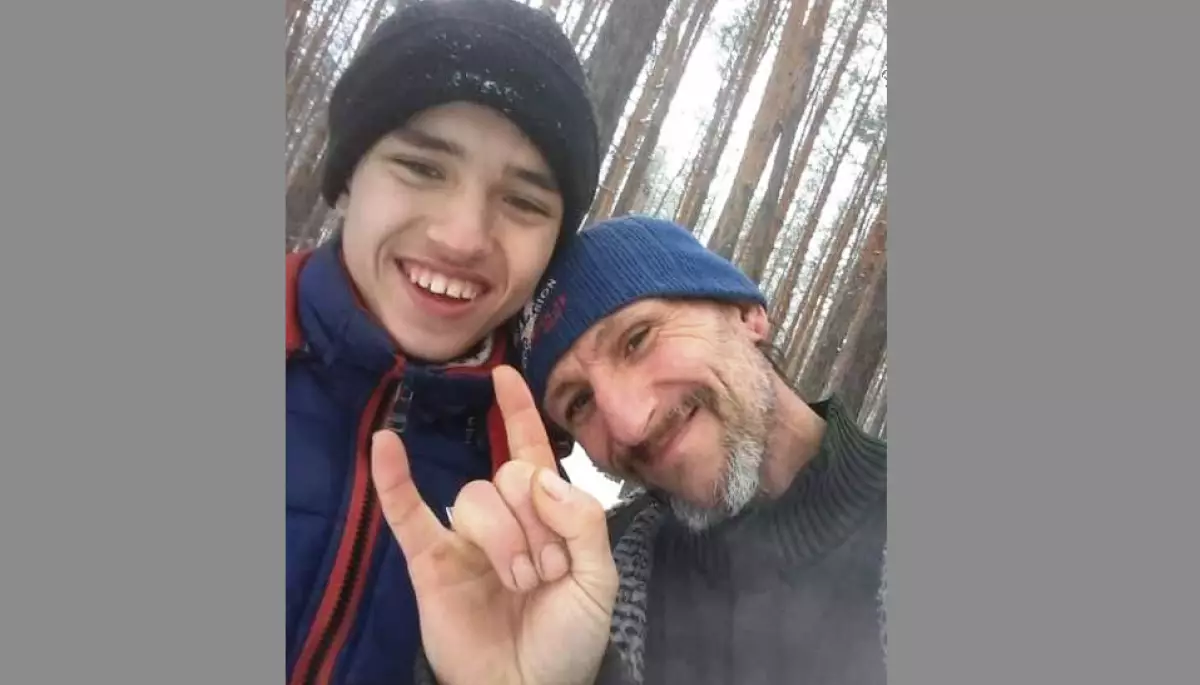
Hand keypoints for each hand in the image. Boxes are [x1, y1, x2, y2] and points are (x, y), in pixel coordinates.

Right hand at [371, 365, 616, 684]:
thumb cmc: (568, 639)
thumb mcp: (599, 579)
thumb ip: (584, 521)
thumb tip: (541, 476)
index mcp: (546, 515)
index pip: (530, 450)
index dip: (519, 412)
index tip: (505, 375)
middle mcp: (503, 518)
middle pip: (510, 476)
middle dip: (538, 522)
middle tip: (548, 572)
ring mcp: (465, 538)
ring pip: (476, 498)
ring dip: (506, 539)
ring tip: (520, 582)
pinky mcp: (431, 561)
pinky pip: (408, 513)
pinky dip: (394, 479)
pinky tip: (386, 445)